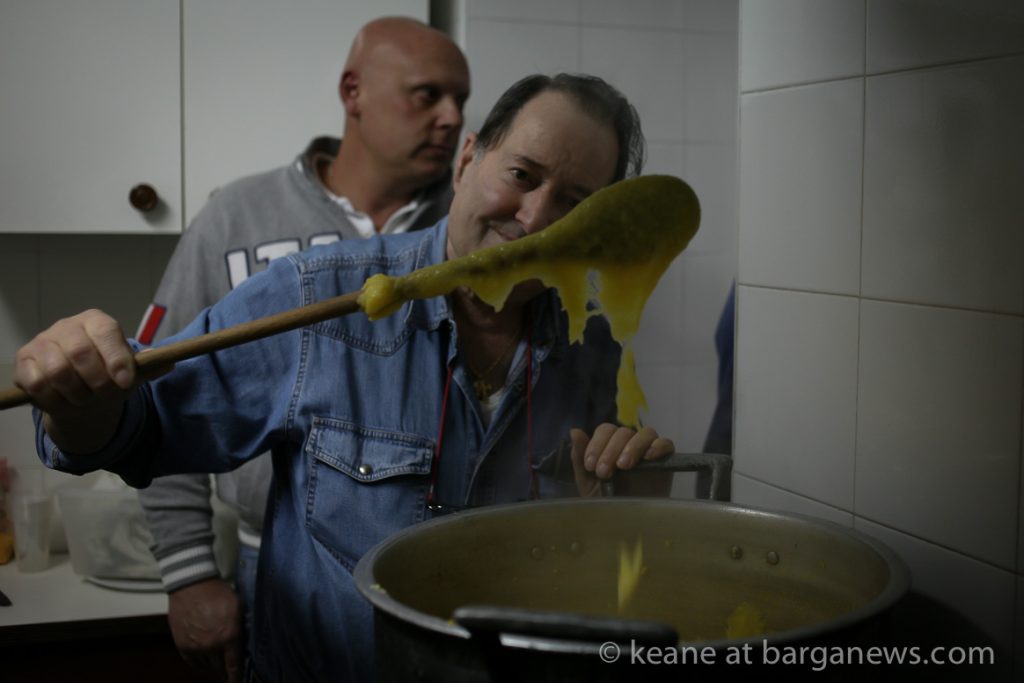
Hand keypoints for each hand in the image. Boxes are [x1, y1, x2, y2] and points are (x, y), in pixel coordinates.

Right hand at [14, 309, 154, 452]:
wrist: (76, 390)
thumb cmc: (105, 375)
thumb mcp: (129, 372)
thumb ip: (147, 368)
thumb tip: (170, 363)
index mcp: (97, 321)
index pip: (107, 333)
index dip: (117, 358)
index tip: (126, 382)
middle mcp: (67, 326)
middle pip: (81, 352)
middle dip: (98, 382)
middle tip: (105, 396)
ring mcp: (42, 342)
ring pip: (58, 370)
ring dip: (76, 394)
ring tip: (84, 400)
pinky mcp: (24, 361)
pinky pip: (37, 384)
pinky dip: (53, 400)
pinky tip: (63, 402)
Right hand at [167, 578, 243, 682]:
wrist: (192, 584)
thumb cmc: (218, 592)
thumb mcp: (238, 607)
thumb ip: (241, 626)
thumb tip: (245, 640)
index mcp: (229, 637)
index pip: (234, 665)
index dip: (236, 676)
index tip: (238, 681)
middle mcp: (212, 646)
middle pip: (220, 668)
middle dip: (225, 671)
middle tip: (229, 672)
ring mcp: (195, 646)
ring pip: (206, 666)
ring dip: (212, 667)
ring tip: (217, 665)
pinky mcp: (181, 644)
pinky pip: (192, 662)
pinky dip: (199, 664)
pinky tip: (204, 663)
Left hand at [569, 424, 674, 496]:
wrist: (625, 523)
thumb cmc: (605, 500)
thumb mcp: (587, 481)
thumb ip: (579, 456)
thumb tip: (574, 431)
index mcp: (610, 443)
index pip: (605, 430)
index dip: (597, 444)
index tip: (590, 465)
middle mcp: (629, 442)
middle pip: (623, 432)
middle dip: (610, 450)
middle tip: (604, 472)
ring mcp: (648, 449)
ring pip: (645, 434)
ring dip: (632, 447)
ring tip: (624, 466)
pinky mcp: (666, 459)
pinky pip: (666, 444)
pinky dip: (658, 446)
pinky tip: (649, 457)